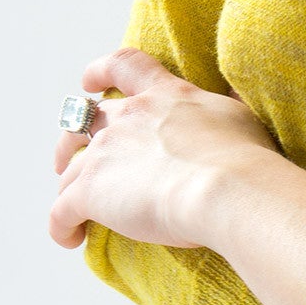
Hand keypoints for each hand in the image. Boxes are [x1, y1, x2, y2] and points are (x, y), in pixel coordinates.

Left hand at [49, 48, 279, 250]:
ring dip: (67, 185)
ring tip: (72, 210)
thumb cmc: (244, 157)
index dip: (102, 71)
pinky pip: (61, 211)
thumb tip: (236, 92)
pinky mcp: (91, 191)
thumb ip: (225, 104)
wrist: (226, 188)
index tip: (89, 80)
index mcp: (165, 95)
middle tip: (69, 157)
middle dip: (72, 139)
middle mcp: (129, 116)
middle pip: (84, 119)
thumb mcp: (240, 115)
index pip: (124, 65)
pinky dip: (61, 225)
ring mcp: (105, 152)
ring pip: (70, 168)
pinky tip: (70, 239)